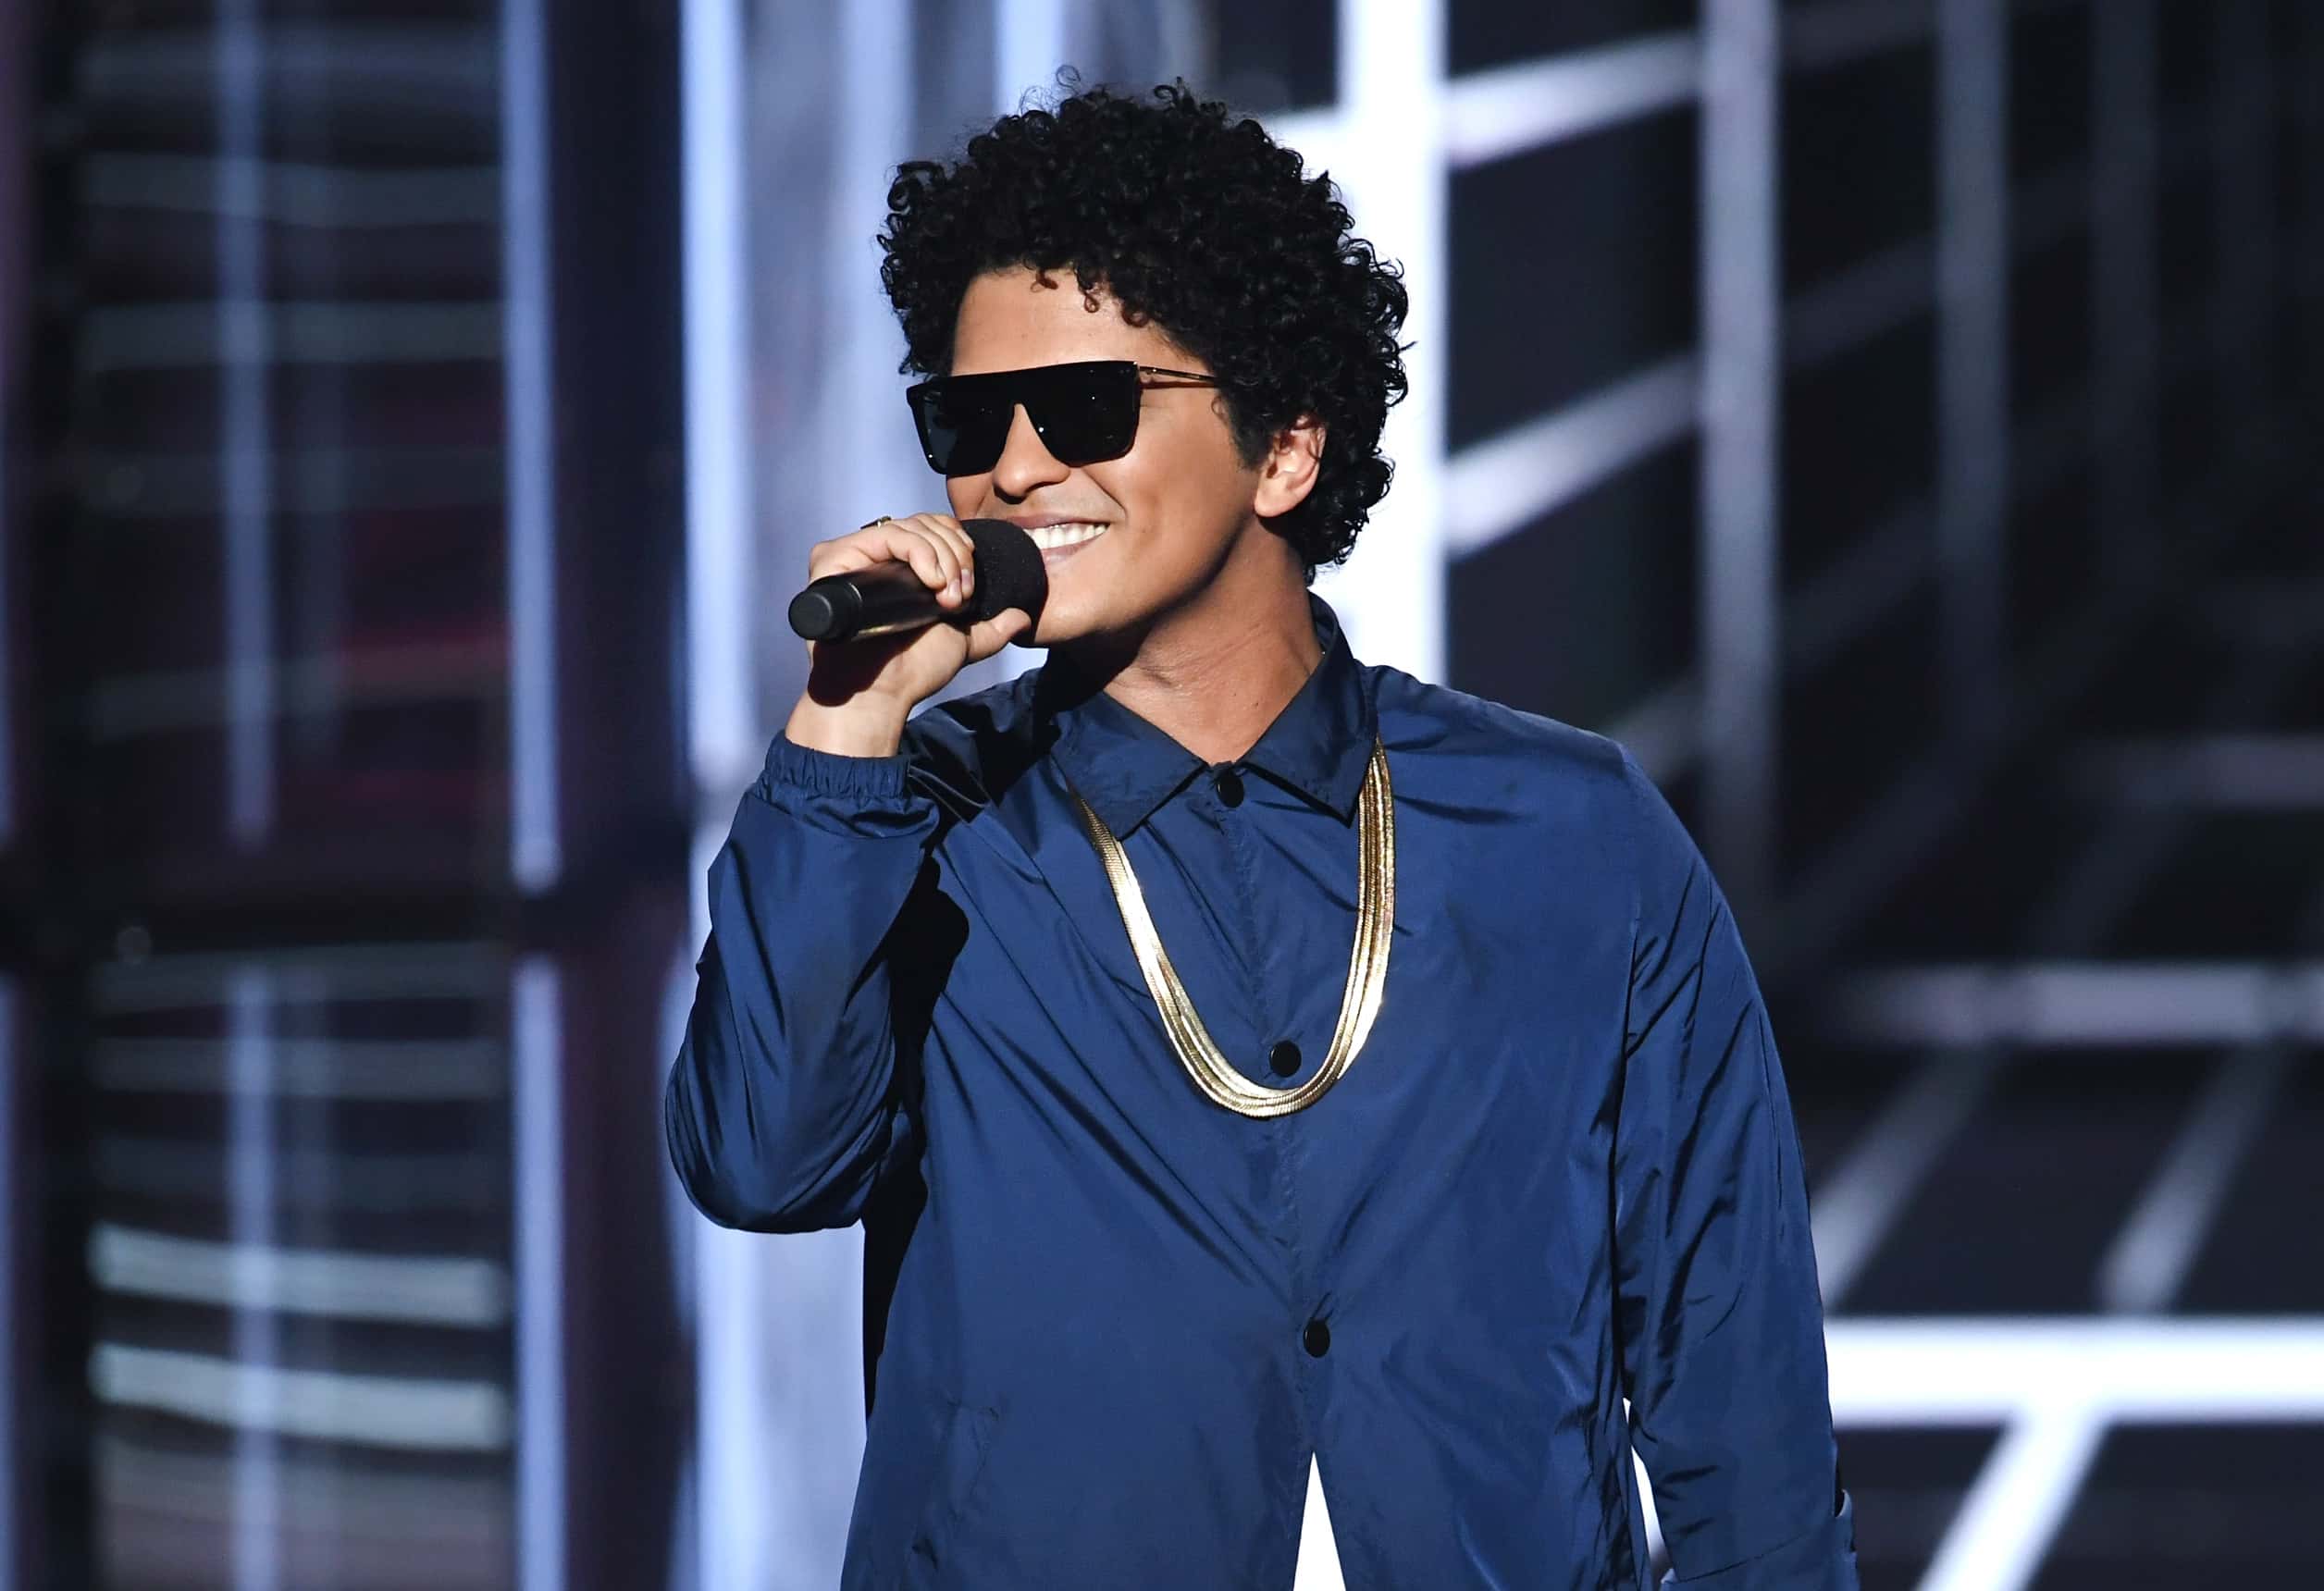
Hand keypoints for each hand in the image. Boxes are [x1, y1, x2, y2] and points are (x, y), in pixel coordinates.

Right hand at [784, 513, 1033, 755]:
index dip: (958, 545)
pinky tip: (930, 581)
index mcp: (898, 567)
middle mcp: (874, 556)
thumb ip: (991, 628)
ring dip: (941, 556)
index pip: (932, 527)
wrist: (882, 693)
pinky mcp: (835, 559)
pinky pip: (884, 535)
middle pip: (924, 523)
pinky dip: (917, 551)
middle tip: (959, 596)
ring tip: (946, 597)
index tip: (969, 584)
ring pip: (908, 526)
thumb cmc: (911, 671)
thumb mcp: (962, 643)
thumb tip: (1022, 618)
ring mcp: (854, 556)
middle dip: (955, 554)